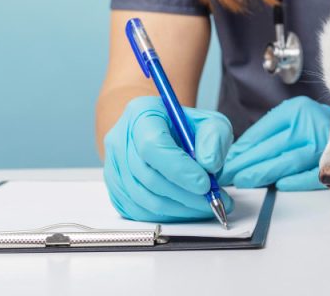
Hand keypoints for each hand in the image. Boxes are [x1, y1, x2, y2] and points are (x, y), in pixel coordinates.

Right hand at [103, 96, 234, 221]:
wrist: (162, 132)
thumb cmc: (185, 127)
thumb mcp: (209, 121)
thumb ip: (215, 137)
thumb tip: (209, 164)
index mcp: (141, 114)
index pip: (152, 145)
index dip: (179, 169)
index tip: (205, 184)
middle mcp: (120, 140)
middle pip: (148, 176)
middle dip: (186, 195)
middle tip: (215, 201)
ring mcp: (113, 166)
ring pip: (144, 198)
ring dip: (180, 208)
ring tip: (206, 206)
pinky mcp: (115, 189)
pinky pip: (139, 211)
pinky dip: (167, 216)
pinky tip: (188, 209)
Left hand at [220, 96, 329, 190]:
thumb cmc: (316, 128)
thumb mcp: (292, 121)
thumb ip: (267, 135)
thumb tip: (238, 154)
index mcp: (296, 110)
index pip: (264, 130)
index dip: (243, 148)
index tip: (227, 160)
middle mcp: (310, 123)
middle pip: (273, 146)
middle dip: (246, 162)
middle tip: (228, 174)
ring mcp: (324, 143)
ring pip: (289, 159)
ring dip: (264, 172)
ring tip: (244, 181)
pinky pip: (312, 173)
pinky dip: (295, 180)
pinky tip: (278, 185)